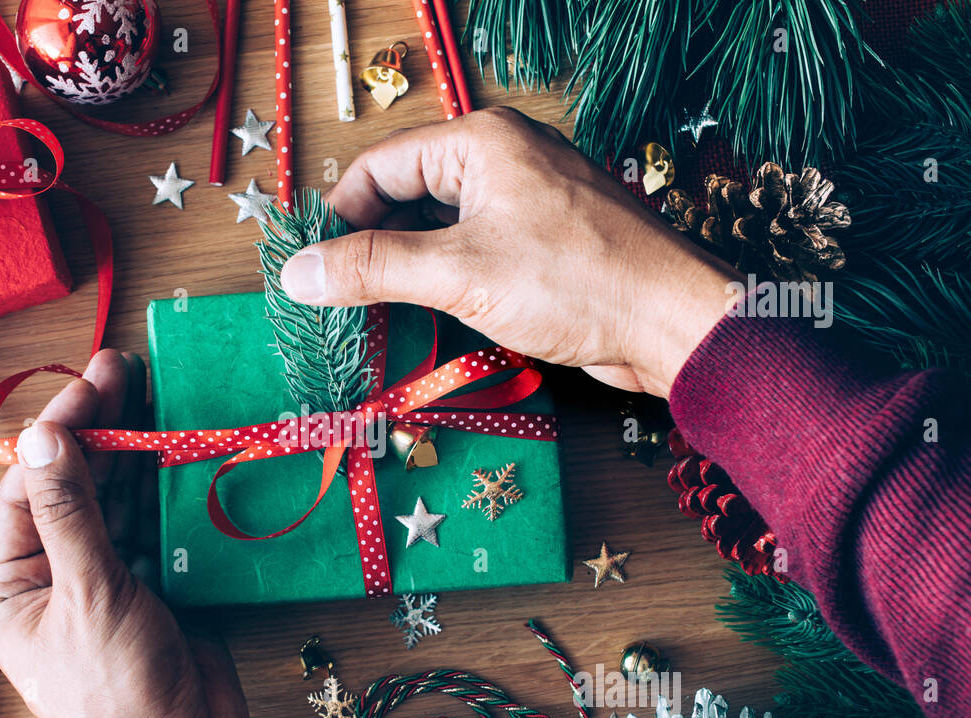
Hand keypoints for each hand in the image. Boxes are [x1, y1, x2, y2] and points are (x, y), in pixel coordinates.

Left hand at [0, 350, 250, 717]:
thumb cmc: (119, 690)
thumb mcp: (88, 596)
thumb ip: (69, 514)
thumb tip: (41, 439)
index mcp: (12, 588)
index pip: (26, 493)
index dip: (57, 436)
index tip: (88, 389)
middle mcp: (52, 576)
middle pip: (71, 486)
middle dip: (96, 429)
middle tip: (120, 369)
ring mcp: (105, 578)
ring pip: (114, 499)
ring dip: (131, 447)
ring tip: (146, 388)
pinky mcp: (154, 582)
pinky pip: (152, 522)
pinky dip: (162, 485)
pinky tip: (171, 442)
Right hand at [279, 107, 741, 396]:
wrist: (672, 323)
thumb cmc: (576, 282)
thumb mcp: (459, 273)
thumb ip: (372, 270)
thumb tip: (298, 273)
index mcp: (481, 142)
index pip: (378, 168)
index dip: (337, 219)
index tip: (308, 268)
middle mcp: (502, 160)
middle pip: (406, 197)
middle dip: (369, 247)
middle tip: (334, 299)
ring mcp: (525, 202)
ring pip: (438, 230)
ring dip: (404, 271)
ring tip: (370, 316)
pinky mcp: (542, 243)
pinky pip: (472, 252)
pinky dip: (442, 281)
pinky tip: (424, 319)